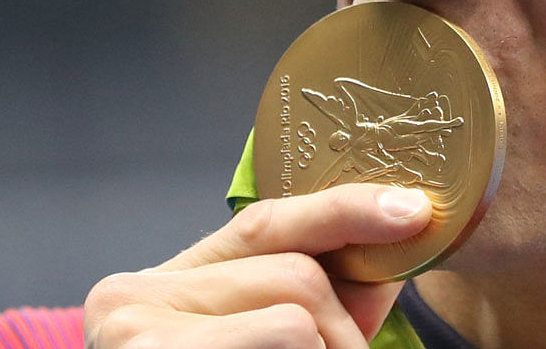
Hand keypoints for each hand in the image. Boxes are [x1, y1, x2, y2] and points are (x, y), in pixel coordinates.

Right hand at [85, 183, 432, 348]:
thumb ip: (320, 288)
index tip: (414, 211)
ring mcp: (136, 343)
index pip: (268, 223)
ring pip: (295, 326)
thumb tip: (402, 231)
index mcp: (158, 281)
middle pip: (296, 280)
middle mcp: (130, 302)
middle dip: (343, 332)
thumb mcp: (259, 332)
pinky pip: (287, 348)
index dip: (349, 210)